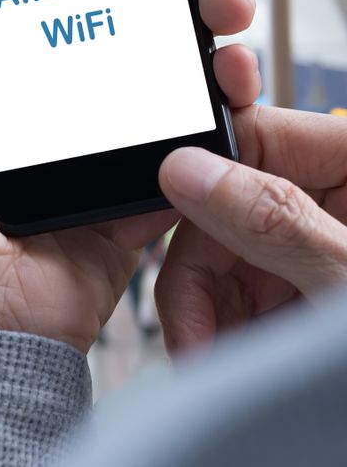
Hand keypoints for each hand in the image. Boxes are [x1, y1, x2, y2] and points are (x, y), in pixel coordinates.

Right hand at [155, 108, 346, 353]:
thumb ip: (276, 222)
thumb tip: (189, 169)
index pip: (251, 137)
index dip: (198, 186)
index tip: (165, 234)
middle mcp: (337, 195)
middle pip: (222, 204)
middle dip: (200, 275)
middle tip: (196, 335)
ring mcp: (319, 240)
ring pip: (223, 254)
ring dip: (209, 312)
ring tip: (215, 359)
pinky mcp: (306, 283)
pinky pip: (241, 291)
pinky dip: (226, 329)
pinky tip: (230, 358)